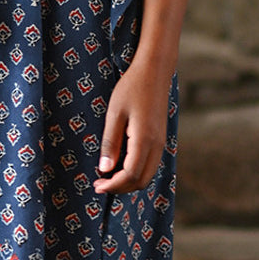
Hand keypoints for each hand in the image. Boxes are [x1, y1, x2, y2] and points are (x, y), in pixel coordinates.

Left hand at [93, 53, 174, 194]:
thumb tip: (105, 169)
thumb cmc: (131, 88)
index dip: (113, 185)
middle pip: (141, 180)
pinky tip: (120, 164)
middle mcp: (157, 145)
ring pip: (148, 174)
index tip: (97, 186)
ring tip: (108, 175)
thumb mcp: (114, 113)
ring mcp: (161, 143)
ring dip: (129, 180)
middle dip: (120, 187)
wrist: (154, 71)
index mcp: (144, 139)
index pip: (130, 175)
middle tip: (100, 183)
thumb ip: (110, 142)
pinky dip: (136, 171)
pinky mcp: (160, 139)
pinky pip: (150, 164)